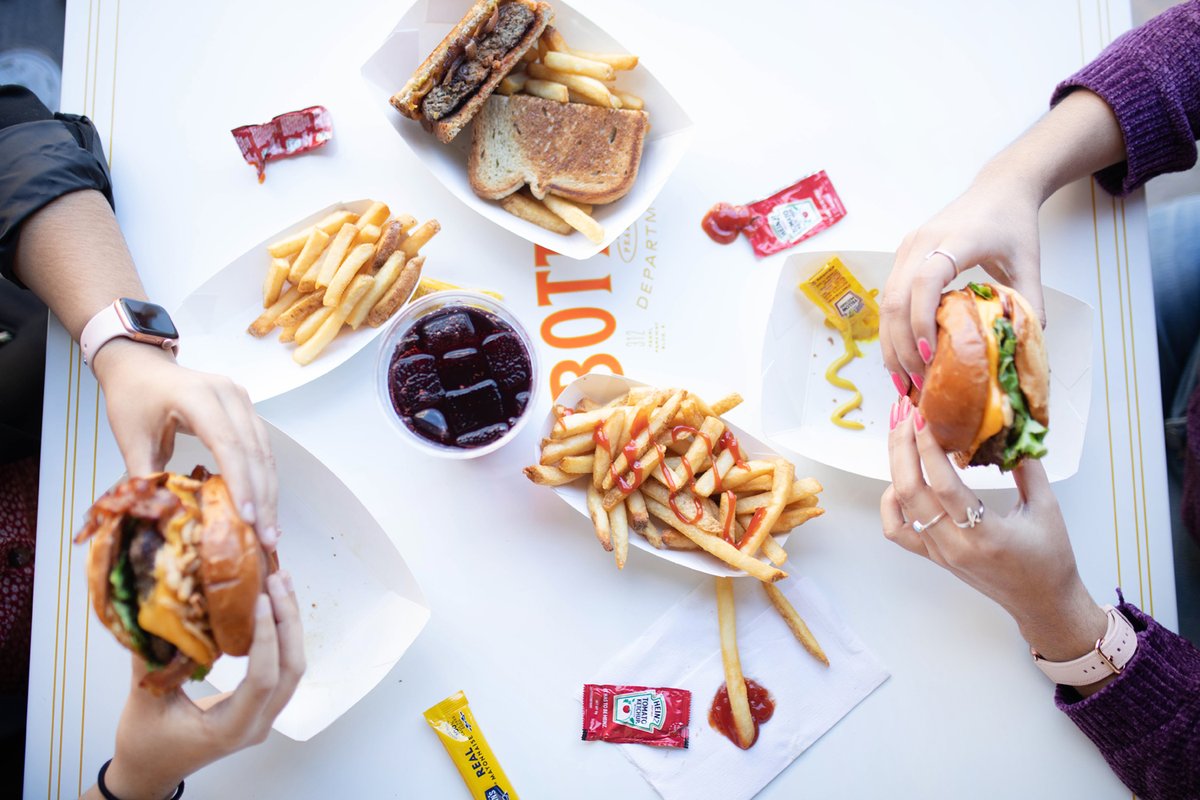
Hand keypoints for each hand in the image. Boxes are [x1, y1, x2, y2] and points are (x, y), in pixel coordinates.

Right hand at [84, 571, 304, 799]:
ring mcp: (264, 715)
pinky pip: (282, 666)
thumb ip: (152, 661)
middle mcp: (257, 723)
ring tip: (281, 582)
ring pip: (292, 666)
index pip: (263, 679)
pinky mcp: (261, 704)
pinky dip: (280, 634)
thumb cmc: (145, 746)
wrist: (150, 772)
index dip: (266, 637)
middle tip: (278, 580)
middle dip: (287, 621)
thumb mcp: (143, 703)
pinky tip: (272, 605)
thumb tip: (155, 613)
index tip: (260, 599)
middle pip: (291, 668)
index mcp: (231, 728)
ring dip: (288, 624)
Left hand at [91, 339, 278, 548]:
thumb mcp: (131, 438)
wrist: (139, 365)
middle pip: (254, 451)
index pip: (228, 444)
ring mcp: (241, 399)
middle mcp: (227, 394)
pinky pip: (261, 447)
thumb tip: (161, 517)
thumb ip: (146, 477)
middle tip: (266, 537)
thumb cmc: (133, 398)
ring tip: (270, 530)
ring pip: (264, 451)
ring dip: (269, 492)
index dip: (239, 482)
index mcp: (196, 397)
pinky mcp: (246, 408)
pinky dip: (265, 478)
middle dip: (262, 497)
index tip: (245, 518)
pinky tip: (265, 506)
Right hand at [880, 169, 1044, 393]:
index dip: (922, 320)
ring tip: (902, 379)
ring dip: (890, 342)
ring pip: (885, 301)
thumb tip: (1025, 346)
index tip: (931, 354)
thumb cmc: (1013, 223)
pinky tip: (901, 355)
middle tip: (914, 382)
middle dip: (900, 344)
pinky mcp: (902, 255)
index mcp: (955, 240)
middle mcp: (921, 242)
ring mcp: (907, 248)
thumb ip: (1028, 302)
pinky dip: (892, 329)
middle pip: (895, 297)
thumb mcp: (1029, 263)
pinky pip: (888, 297)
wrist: (998, 188)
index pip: (925, 281)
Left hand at [881, 397, 1108, 670]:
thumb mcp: (1047, 509)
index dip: (929, 448)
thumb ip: (1028, 467)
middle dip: (903, 447)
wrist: (1043, 603)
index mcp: (986, 535)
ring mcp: (940, 552)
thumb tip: (1011, 427)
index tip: (923, 417)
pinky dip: (891, 502)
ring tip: (902, 434)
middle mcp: (955, 546)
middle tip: (906, 414)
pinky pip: (897, 529)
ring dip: (896, 465)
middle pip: (911, 491)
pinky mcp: (933, 556)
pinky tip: (901, 480)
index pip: (945, 485)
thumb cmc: (1050, 559)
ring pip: (901, 505)